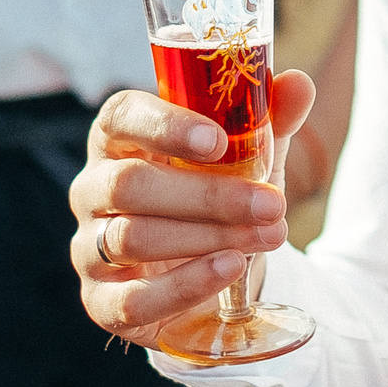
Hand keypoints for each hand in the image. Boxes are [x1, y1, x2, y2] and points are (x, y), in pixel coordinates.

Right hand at [71, 70, 316, 347]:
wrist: (211, 274)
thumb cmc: (217, 199)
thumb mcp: (247, 158)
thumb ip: (266, 121)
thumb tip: (298, 84)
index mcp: (119, 139)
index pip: (121, 116)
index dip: (165, 126)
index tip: (218, 141)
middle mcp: (93, 189)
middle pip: (129, 184)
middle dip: (207, 195)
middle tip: (271, 203)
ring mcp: (89, 247)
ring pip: (131, 238)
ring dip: (208, 237)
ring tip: (267, 235)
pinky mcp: (101, 302)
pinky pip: (132, 297)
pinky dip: (186, 284)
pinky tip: (230, 268)